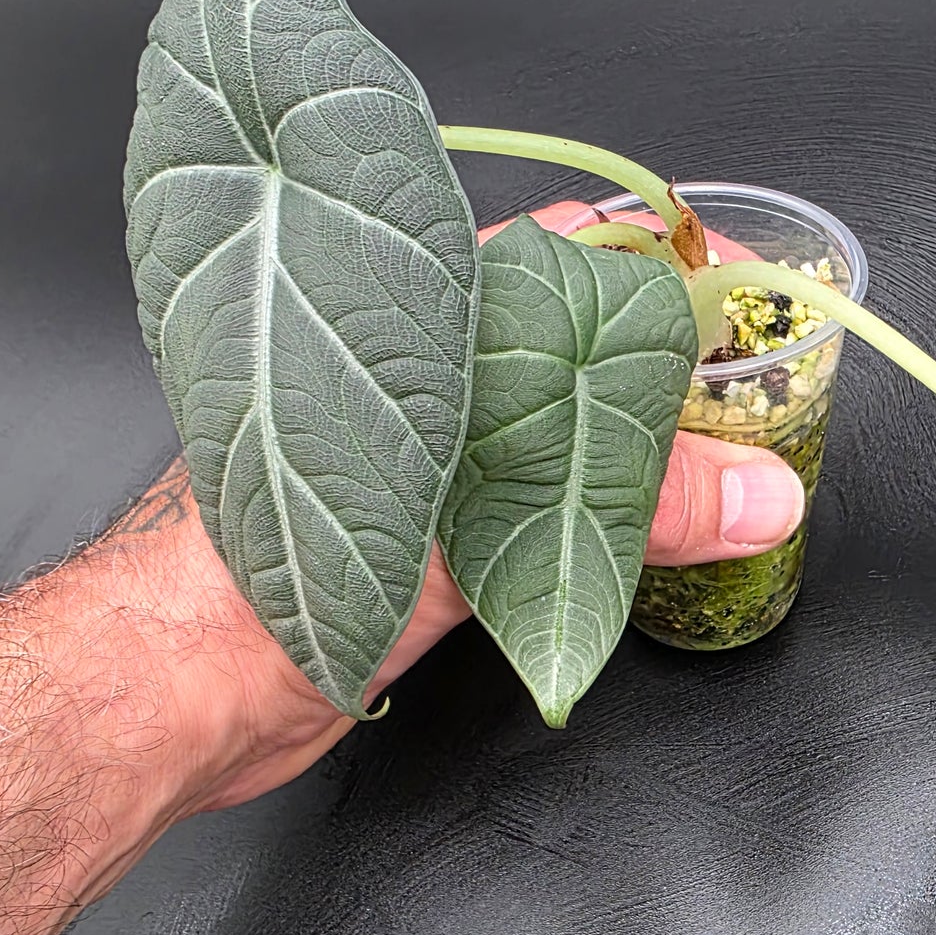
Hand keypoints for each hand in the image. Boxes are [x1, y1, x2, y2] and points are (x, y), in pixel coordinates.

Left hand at [113, 200, 805, 816]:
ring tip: (709, 457)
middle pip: (564, 338)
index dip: (652, 260)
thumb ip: (629, 507)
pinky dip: (585, 510)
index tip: (734, 293)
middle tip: (743, 385)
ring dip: (621, 440)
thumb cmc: (269, 576)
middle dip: (653, 359)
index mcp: (419, 324)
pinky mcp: (414, 531)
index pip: (559, 249)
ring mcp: (414, 452)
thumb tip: (759, 495)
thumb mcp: (472, 529)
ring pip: (544, 420)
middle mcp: (415, 374)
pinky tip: (631, 530)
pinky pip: (523, 499)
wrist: (176, 685)